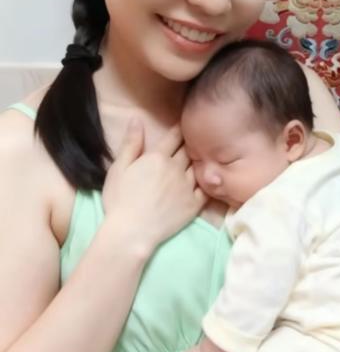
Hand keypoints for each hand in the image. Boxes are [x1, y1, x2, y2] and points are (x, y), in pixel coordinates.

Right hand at [103, 119, 206, 256]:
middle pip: (188, 150)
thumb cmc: (119, 200)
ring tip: (205, 156)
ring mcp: (187, 187)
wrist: (131, 232)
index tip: (185, 124)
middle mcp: (176, 168)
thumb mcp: (119, 168)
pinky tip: (209, 177)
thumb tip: (136, 119)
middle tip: (198, 137)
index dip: (180, 129)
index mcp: (158, 157)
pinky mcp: (194, 205)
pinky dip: (208, 180)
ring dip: (201, 160)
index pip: (174, 137)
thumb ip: (131, 143)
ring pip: (199, 166)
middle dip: (193, 142)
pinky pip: (206, 188)